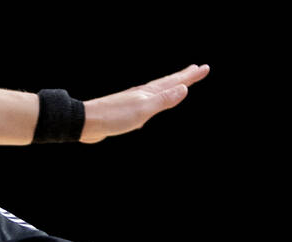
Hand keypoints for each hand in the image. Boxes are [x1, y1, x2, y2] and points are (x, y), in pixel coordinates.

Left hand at [81, 64, 209, 142]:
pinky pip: (146, 104)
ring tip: (177, 84)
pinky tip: (151, 105)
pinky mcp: (124, 112)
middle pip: (166, 83)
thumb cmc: (113, 117)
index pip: (174, 82)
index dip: (190, 76)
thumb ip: (163, 100)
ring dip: (169, 87)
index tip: (204, 68)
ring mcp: (133, 102)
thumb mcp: (143, 110)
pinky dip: (155, 101)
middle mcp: (142, 94)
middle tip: (196, 69)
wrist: (87, 123)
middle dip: (183, 77)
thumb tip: (183, 88)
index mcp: (148, 93)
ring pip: (156, 92)